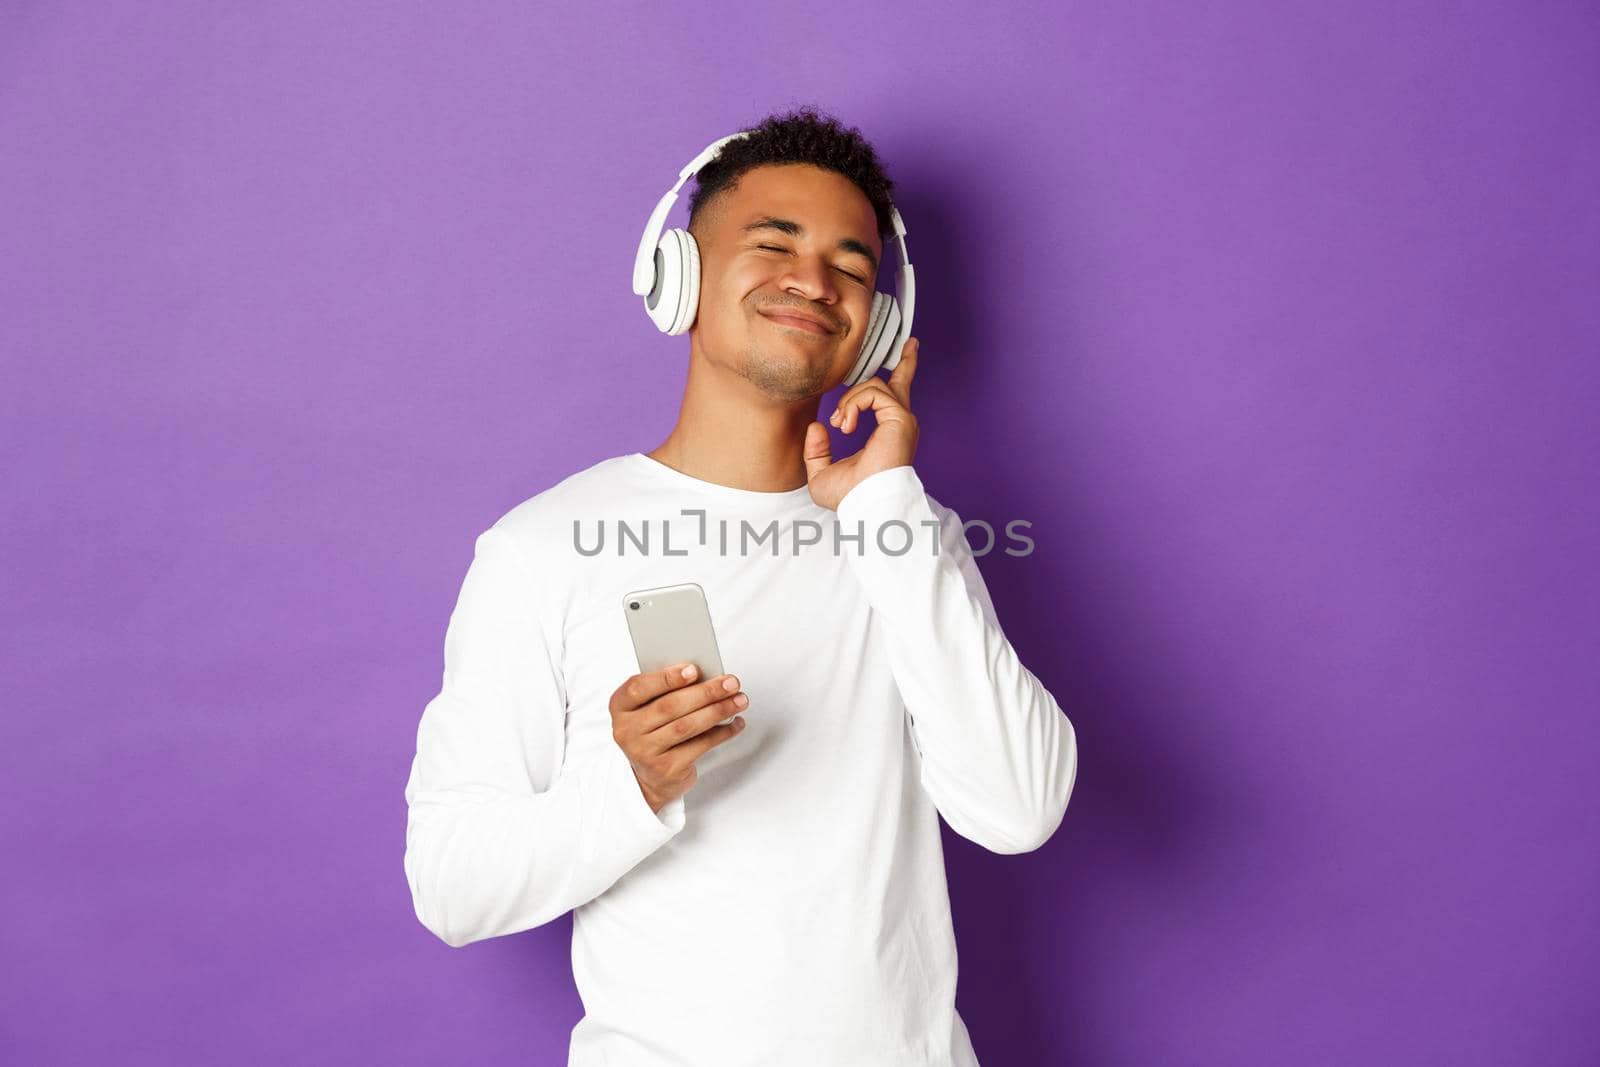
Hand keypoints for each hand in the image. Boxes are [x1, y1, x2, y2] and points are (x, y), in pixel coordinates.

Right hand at [610, 663, 749, 811]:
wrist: (649, 779)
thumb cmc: (653, 731)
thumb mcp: (648, 709)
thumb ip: (666, 690)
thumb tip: (706, 675)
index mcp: (620, 707)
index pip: (638, 688)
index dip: (666, 678)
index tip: (694, 669)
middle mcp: (627, 730)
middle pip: (670, 706)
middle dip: (706, 692)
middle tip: (731, 682)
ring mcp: (645, 752)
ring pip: (686, 726)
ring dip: (718, 710)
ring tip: (739, 700)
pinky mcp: (666, 769)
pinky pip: (699, 746)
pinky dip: (721, 732)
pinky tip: (735, 722)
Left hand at [802, 336, 919, 510]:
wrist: (864, 504)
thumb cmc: (848, 497)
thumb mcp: (822, 473)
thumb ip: (817, 450)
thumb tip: (817, 426)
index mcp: (886, 434)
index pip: (889, 402)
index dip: (884, 387)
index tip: (874, 383)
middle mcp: (898, 424)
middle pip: (902, 382)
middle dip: (906, 361)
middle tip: (911, 343)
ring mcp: (901, 420)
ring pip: (874, 385)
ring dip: (848, 401)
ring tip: (841, 424)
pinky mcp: (899, 418)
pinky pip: (871, 392)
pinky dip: (852, 404)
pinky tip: (845, 424)